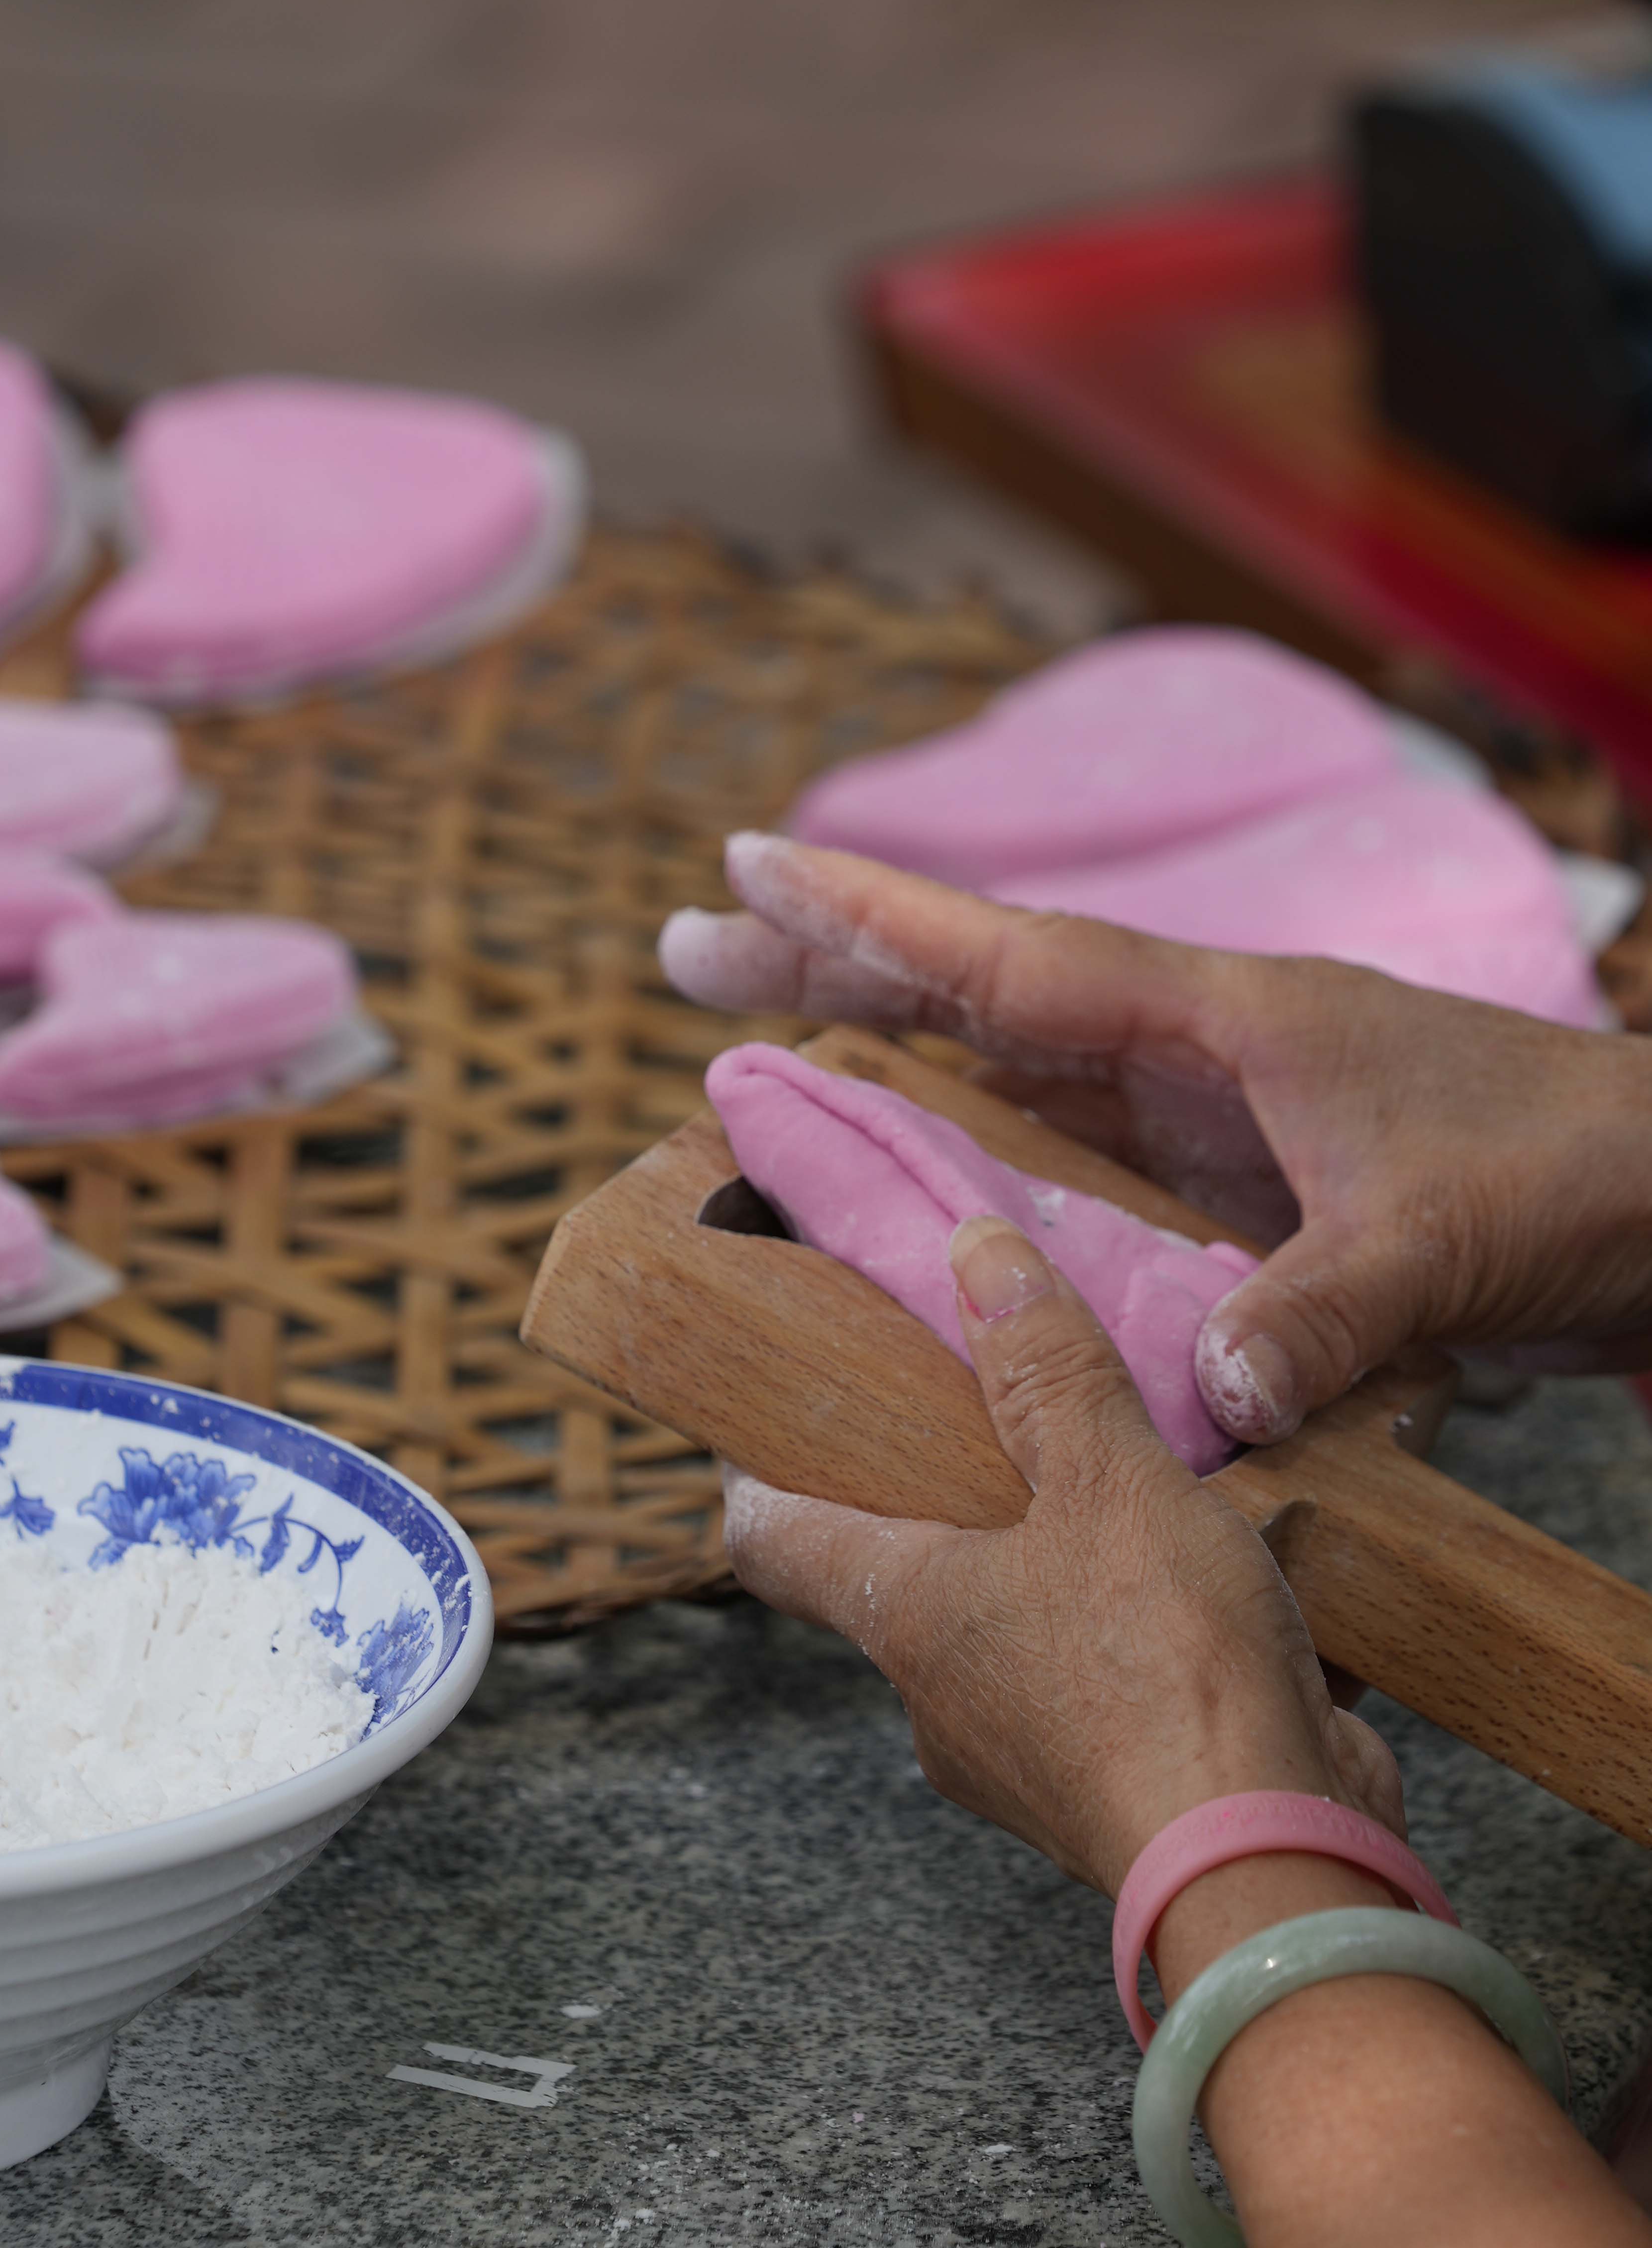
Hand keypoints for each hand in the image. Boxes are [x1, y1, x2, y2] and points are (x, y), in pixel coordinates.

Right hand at [662, 832, 1651, 1440]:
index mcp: (1232, 1019)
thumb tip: (1204, 1389)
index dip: (881, 915)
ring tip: (750, 1035)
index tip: (751, 858)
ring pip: (1014, 1065)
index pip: (1023, 957)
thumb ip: (1324, 1311)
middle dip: (834, 962)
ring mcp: (1215, 1111)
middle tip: (685, 945)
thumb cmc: (1579, 1181)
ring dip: (886, 1049)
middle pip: (984, 993)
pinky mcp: (1238, 1179)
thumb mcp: (1448, 1246)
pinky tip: (915, 1172)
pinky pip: (1072, 1151)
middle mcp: (1201, 1048)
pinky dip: (980, 1146)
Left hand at [724, 1211, 1402, 1894]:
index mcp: (904, 1617)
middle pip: (905, 1572)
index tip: (771, 1401)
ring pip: (1022, 1624)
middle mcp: (944, 1698)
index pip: (771, 1535)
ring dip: (1069, 1557)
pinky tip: (1220, 1569)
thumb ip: (1047, 1367)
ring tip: (1143, 1474)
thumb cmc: (1168, 1672)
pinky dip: (1149, 1626)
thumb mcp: (1109, 1478)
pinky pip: (1113, 1680)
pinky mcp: (1122, 1787)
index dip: (758, 1463)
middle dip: (952, 1493)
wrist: (1280, 1867)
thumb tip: (976, 1255)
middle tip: (1002, 1405)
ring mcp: (1030, 1755)